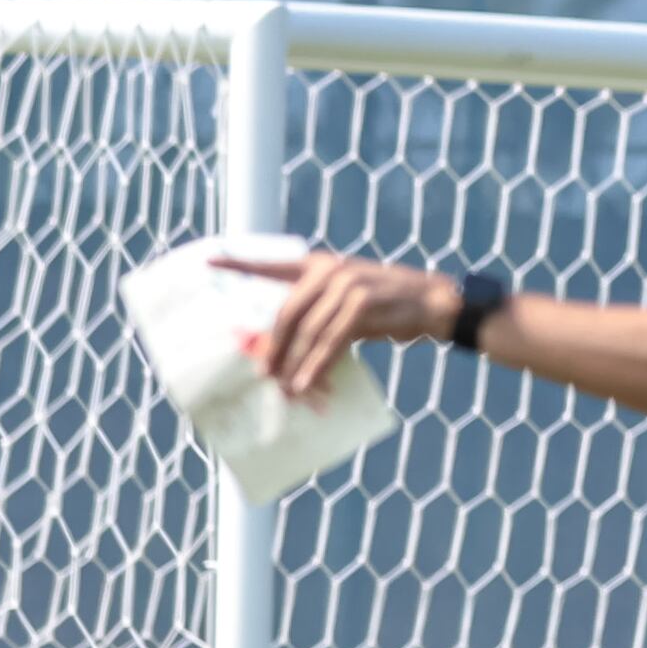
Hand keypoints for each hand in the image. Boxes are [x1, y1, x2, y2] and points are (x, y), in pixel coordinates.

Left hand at [214, 243, 452, 398]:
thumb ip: (320, 310)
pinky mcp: (362, 306)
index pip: (273, 264)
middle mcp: (329, 270)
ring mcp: (346, 286)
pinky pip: (331, 341)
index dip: (240, 264)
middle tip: (264, 372)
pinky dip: (317, 364)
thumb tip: (288, 345)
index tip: (209, 262)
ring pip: (307, 331)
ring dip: (294, 362)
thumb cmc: (391, 305)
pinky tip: (308, 381)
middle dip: (274, 346)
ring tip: (286, 385)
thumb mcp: (351, 298)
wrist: (437, 303)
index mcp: (320, 264)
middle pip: (287, 312)